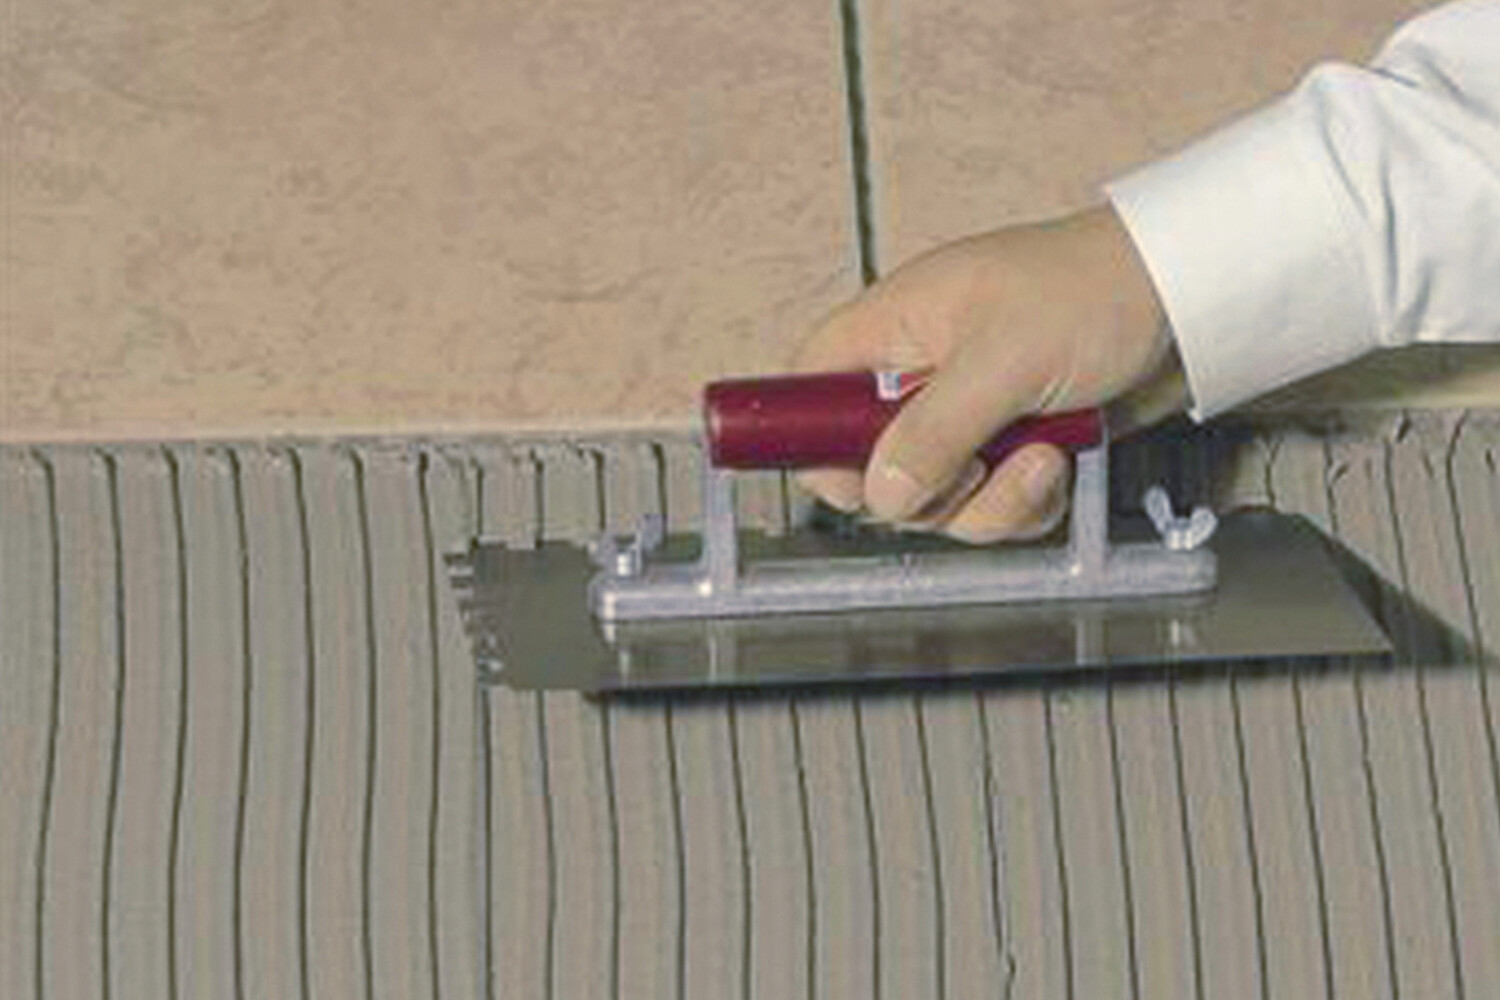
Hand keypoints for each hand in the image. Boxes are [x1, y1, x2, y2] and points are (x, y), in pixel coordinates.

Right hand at [794, 204, 1183, 541]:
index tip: (852, 477)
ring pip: (936, 497)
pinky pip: (989, 504)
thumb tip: (880, 492)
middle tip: (972, 468)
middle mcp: (920, 375)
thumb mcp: (1004, 360)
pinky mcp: (1011, 445)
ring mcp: (967, 415)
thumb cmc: (1092, 292)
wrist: (1189, 299)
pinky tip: (1059, 463)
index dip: (810, 437)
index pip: (809, 385)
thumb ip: (933, 430)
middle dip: (927, 489)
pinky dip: (1024, 502)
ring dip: (990, 501)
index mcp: (896, 328)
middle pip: (872, 465)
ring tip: (1040, 460)